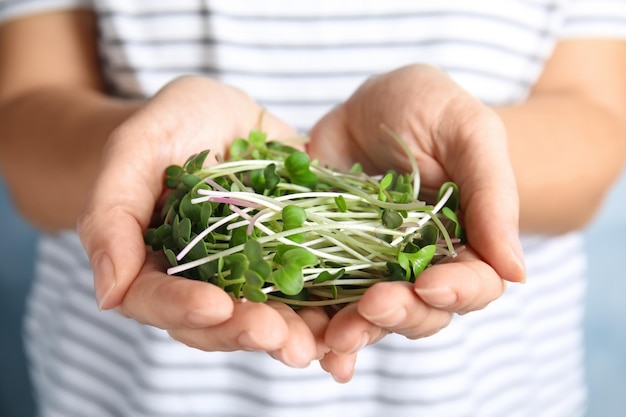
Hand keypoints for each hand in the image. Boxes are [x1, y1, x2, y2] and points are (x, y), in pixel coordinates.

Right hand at [77, 76, 327, 366]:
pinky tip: (353, 321)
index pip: (159, 300)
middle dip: (249, 331)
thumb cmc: (169, 126)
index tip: (215, 307)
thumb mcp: (135, 150)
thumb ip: (112, 215)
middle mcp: (203, 280)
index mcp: (155, 264)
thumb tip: (108, 295)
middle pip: (219, 322)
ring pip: (269, 316)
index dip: (183, 308)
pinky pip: (312, 290)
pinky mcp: (292, 258)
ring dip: (295, 334)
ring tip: (320, 343)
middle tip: (279, 337)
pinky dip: (332, 310)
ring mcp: (251, 273)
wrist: (222, 116)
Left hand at [308, 64, 525, 380]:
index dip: (457, 292)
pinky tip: (314, 348)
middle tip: (373, 305)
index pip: (476, 284)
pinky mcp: (333, 263)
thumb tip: (516, 273)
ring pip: (375, 317)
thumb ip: (493, 195)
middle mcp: (424, 264)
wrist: (371, 104)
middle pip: (423, 311)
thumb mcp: (468, 132)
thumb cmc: (430, 107)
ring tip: (336, 337)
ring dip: (360, 332)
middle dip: (401, 314)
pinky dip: (322, 329)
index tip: (430, 284)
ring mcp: (376, 268)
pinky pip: (330, 303)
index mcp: (467, 241)